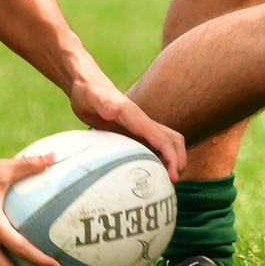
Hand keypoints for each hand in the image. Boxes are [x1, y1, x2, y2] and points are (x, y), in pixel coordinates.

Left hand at [68, 73, 185, 180]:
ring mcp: (139, 127)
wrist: (86, 85)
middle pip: (172, 140)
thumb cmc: (89, 92)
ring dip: (172, 158)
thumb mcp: (93, 98)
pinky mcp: (133, 131)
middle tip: (173, 179)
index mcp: (136, 117)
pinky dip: (158, 157)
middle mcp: (142, 122)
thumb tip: (114, 109)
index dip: (172, 157)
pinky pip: (152, 145)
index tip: (174, 174)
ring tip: (166, 178)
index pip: (162, 138)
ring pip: (165, 142)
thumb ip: (103, 103)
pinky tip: (150, 170)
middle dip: (179, 159)